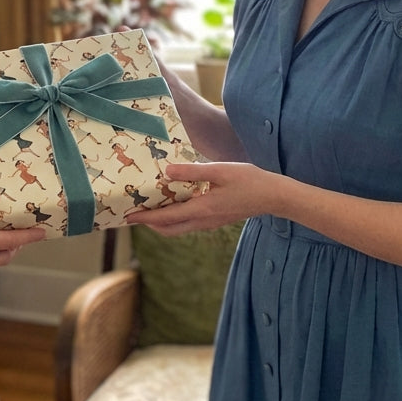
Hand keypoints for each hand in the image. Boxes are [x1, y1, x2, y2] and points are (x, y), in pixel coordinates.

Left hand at [125, 161, 279, 234]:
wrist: (274, 196)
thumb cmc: (249, 180)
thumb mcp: (220, 170)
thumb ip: (192, 171)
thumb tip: (167, 171)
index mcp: (202, 209)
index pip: (166, 218)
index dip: (145, 217)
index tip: (127, 215)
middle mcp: (203, 221)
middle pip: (168, 229)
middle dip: (149, 224)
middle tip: (133, 214)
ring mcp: (210, 223)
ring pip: (178, 229)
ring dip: (161, 223)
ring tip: (148, 209)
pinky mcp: (215, 220)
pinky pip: (188, 224)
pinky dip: (175, 219)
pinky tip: (173, 205)